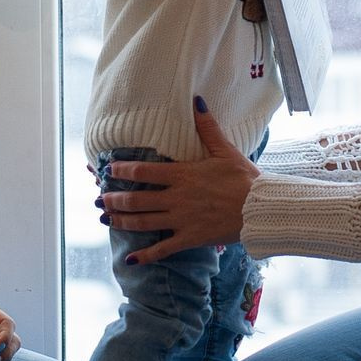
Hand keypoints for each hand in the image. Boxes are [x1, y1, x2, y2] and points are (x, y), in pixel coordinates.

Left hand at [97, 101, 260, 264]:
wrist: (260, 209)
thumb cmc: (244, 179)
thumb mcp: (225, 150)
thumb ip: (207, 128)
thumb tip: (197, 101)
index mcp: (183, 175)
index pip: (143, 172)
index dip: (122, 171)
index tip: (108, 171)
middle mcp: (177, 198)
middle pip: (137, 199)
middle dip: (114, 199)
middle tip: (99, 199)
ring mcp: (182, 220)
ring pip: (144, 222)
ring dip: (122, 221)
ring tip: (106, 219)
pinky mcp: (190, 238)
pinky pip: (163, 249)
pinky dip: (145, 256)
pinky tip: (130, 259)